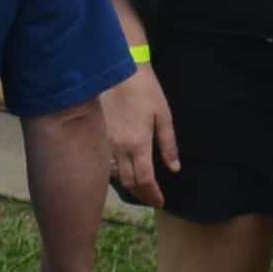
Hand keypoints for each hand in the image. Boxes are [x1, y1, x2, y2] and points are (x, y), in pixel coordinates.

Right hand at [102, 68, 178, 207]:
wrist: (121, 70)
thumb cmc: (146, 91)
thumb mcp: (164, 116)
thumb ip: (168, 145)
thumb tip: (174, 168)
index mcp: (138, 144)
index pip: (145, 180)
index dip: (153, 195)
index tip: (161, 201)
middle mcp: (119, 148)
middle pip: (129, 182)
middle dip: (142, 195)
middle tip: (152, 199)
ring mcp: (106, 142)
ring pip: (115, 175)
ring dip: (128, 186)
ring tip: (140, 189)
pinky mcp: (98, 136)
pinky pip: (106, 162)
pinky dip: (116, 172)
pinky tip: (124, 172)